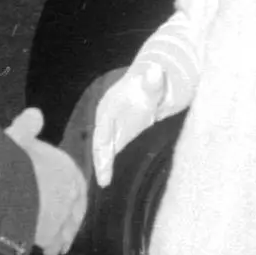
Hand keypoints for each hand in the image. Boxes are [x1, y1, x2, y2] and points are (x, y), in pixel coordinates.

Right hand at [6, 109, 86, 254]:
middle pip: (75, 210)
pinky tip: (48, 254)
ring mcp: (62, 214)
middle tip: (67, 232)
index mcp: (67, 168)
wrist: (5, 186)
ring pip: (66, 228)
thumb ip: (28, 127)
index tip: (74, 205)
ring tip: (57, 247)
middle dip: (71, 222)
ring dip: (62, 237)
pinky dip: (50, 247)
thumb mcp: (19, 136)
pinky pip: (52, 242)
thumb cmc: (12, 159)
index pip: (77, 185)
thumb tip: (34, 114)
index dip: (75, 196)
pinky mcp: (49, 233)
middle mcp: (70, 191)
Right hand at [92, 63, 166, 186]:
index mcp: (108, 107)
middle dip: (101, 160)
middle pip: (100, 142)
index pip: (103, 129)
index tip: (104, 162)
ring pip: (104, 151)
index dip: (103, 145)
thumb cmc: (150, 84)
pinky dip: (109, 166)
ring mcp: (111, 130)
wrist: (152, 87)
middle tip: (103, 180)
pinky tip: (108, 181)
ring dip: (103, 166)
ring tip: (103, 184)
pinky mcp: (118, 138)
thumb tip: (155, 70)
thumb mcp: (153, 82)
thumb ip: (153, 80)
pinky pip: (111, 154)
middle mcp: (105, 120)